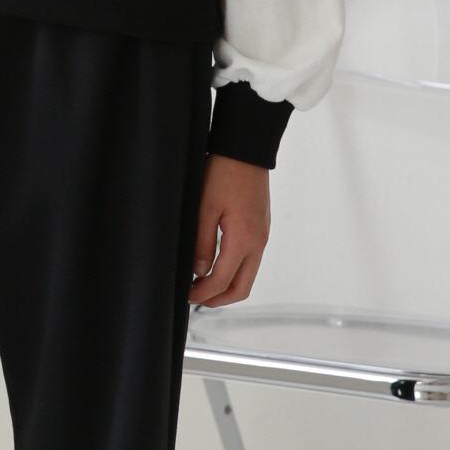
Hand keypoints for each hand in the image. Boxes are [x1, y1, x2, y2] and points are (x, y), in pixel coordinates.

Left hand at [188, 154, 270, 306]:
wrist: (246, 150)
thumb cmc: (224, 173)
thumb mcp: (204, 208)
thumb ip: (202, 243)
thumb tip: (199, 271)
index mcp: (243, 239)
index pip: (222, 281)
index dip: (203, 294)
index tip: (187, 295)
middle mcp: (258, 242)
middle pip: (242, 288)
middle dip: (218, 299)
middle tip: (196, 298)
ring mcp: (262, 236)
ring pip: (248, 275)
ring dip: (227, 285)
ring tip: (203, 283)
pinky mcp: (261, 228)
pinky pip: (251, 260)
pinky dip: (235, 270)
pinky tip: (217, 264)